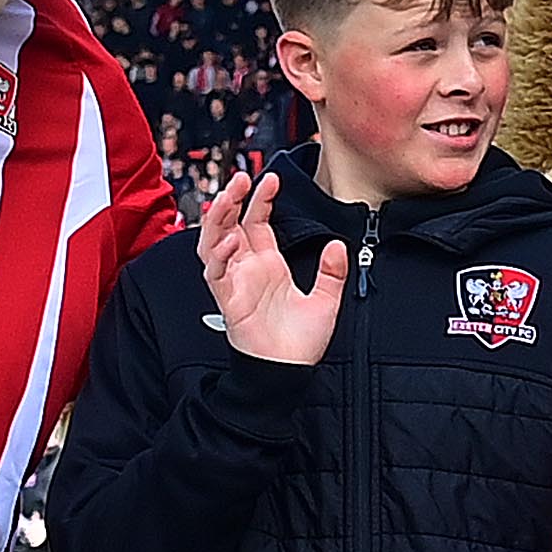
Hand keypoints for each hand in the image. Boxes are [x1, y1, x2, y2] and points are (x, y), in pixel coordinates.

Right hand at [194, 168, 343, 367]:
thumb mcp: (326, 300)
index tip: (271, 179)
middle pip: (230, 225)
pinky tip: (230, 240)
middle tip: (242, 178)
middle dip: (232, 199)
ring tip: (229, 196)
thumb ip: (332, 272)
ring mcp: (235, 283)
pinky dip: (219, 255)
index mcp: (268, 265)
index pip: (257, 222)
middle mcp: (248, 270)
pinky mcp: (228, 301)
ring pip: (213, 242)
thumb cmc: (301, 342)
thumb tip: (338, 245)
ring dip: (219, 218)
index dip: (261, 200)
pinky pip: (216, 273)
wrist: (290, 373)